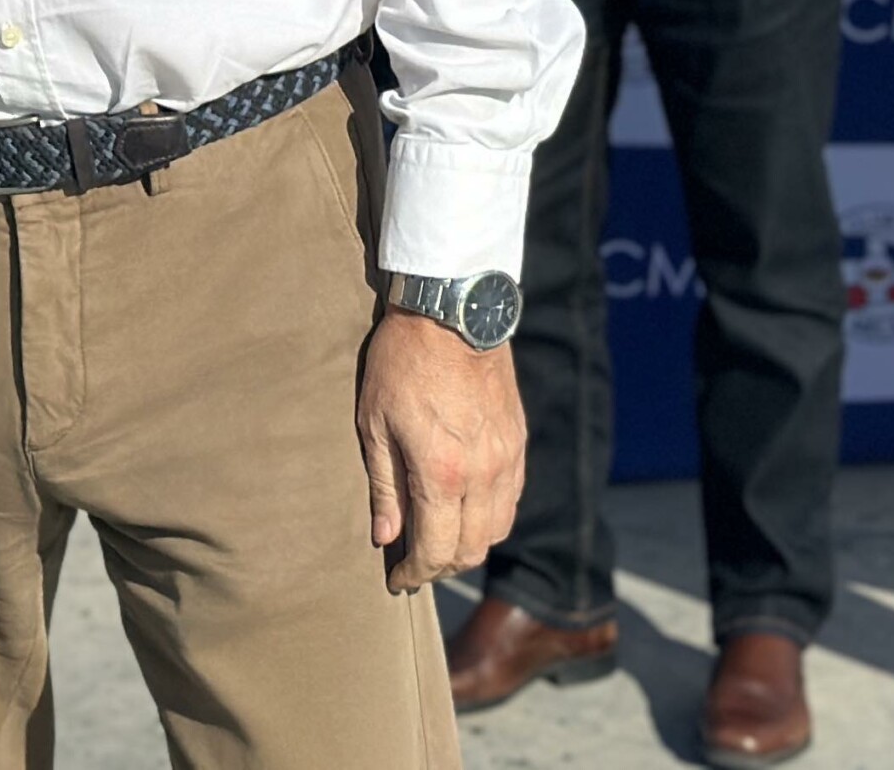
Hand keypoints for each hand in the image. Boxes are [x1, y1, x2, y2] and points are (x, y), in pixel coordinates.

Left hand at [357, 308, 526, 592]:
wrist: (452, 314)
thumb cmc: (401, 363)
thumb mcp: (374, 422)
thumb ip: (384, 486)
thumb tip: (385, 538)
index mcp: (442, 474)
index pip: (435, 550)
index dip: (414, 573)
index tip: (396, 580)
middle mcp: (484, 476)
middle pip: (470, 550)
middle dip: (441, 566)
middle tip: (414, 563)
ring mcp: (508, 461)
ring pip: (497, 531)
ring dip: (468, 546)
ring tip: (438, 540)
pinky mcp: (519, 444)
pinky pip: (511, 502)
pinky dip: (489, 519)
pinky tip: (465, 510)